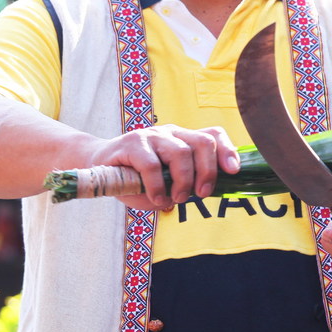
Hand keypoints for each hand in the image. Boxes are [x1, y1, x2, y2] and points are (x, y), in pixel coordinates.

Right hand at [89, 124, 239, 210]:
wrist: (98, 166)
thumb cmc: (137, 178)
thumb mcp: (166, 183)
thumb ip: (185, 184)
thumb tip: (205, 192)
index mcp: (184, 138)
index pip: (213, 135)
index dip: (227, 151)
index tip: (233, 172)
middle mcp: (171, 132)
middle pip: (202, 143)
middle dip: (208, 171)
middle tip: (201, 194)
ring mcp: (152, 135)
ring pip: (180, 152)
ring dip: (183, 181)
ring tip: (176, 199)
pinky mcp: (132, 143)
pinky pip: (152, 164)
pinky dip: (157, 186)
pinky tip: (157, 199)